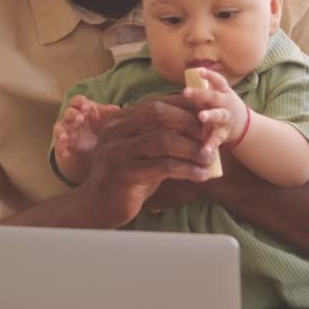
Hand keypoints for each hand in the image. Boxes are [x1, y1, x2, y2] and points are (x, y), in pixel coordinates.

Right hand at [52, 96, 121, 161]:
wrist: (89, 144)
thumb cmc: (96, 125)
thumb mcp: (102, 118)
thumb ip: (108, 113)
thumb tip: (117, 109)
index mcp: (80, 108)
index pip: (77, 101)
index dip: (80, 102)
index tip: (86, 106)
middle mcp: (70, 118)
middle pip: (68, 113)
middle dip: (73, 115)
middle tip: (80, 119)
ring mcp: (65, 130)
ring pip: (59, 129)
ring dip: (61, 132)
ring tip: (65, 138)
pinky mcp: (62, 144)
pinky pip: (58, 146)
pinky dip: (61, 150)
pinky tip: (66, 154)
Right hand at [80, 94, 215, 227]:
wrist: (98, 207)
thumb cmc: (127, 177)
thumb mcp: (143, 152)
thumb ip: (161, 136)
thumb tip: (199, 126)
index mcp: (119, 121)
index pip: (155, 102)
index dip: (183, 106)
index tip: (207, 115)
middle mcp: (114, 131)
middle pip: (157, 112)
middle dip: (188, 121)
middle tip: (210, 135)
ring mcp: (116, 152)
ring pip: (162, 140)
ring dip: (191, 148)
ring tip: (210, 158)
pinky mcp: (123, 174)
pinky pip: (162, 167)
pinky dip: (186, 169)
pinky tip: (201, 175)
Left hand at [182, 68, 248, 155]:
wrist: (243, 125)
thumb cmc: (223, 106)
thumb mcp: (219, 95)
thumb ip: (205, 89)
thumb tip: (187, 77)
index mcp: (224, 92)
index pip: (218, 81)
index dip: (209, 75)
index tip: (199, 71)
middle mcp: (226, 104)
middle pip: (214, 97)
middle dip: (201, 94)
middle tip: (186, 92)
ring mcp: (226, 118)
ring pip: (219, 115)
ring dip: (210, 115)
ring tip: (202, 116)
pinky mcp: (224, 133)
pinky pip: (218, 138)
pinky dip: (212, 144)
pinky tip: (206, 150)